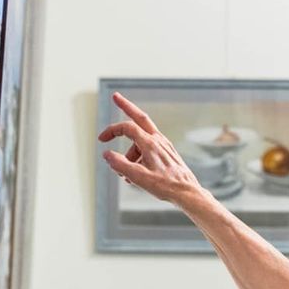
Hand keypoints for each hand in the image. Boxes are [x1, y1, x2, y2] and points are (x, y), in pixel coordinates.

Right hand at [97, 92, 204, 207]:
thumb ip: (120, 165)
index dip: (112, 130)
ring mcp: (163, 145)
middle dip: (126, 106)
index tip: (101, 139)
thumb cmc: (165, 186)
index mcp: (151, 144)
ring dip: (130, 154)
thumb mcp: (138, 178)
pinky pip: (148, 148)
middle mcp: (158, 140)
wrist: (187, 192)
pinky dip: (139, 157)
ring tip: (129, 175)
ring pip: (140, 141)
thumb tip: (106, 154)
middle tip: (116, 96)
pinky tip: (138, 173)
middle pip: (140, 117)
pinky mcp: (166, 151)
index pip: (127, 128)